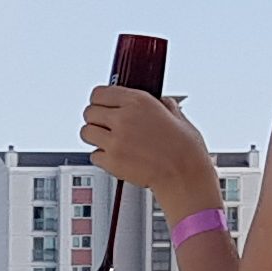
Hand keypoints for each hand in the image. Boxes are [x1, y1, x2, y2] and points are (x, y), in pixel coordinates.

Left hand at [80, 86, 212, 205]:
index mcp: (139, 102)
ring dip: (95, 137)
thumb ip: (164, 106)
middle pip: (89, 112)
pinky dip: (101, 158)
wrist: (185, 177)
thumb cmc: (185, 150)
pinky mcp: (111, 161)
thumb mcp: (178, 117)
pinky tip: (115, 158)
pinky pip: (93, 155)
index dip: (99, 100)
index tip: (102, 106)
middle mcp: (124, 118)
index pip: (99, 93)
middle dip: (95, 119)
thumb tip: (161, 101)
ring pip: (86, 133)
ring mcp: (115, 141)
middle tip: (105, 126)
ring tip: (108, 142)